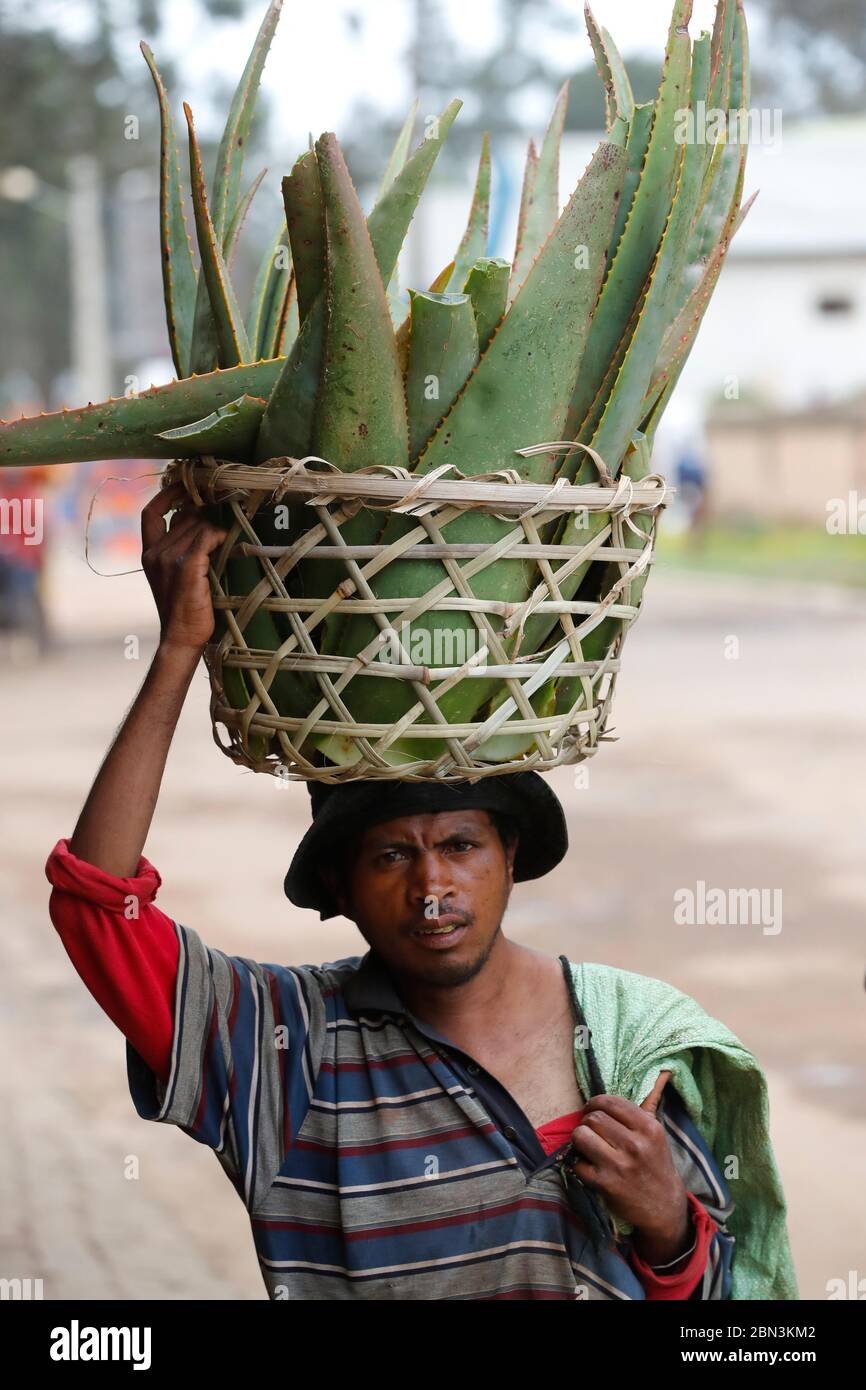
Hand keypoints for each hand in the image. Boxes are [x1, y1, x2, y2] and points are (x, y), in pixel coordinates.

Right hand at [142, 481, 227, 652]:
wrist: (181, 637)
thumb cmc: (185, 609)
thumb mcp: (175, 576)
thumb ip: (181, 549)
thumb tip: (199, 521)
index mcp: (148, 554)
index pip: (150, 512)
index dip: (166, 494)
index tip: (182, 485)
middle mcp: (155, 553)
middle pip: (184, 517)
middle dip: (204, 517)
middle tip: (222, 524)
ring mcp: (169, 559)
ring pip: (197, 525)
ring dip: (214, 530)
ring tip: (224, 543)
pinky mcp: (186, 566)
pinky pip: (206, 537)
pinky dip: (218, 536)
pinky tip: (224, 542)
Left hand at [570, 1071, 690, 1264]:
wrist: (664, 1206)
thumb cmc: (656, 1163)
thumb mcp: (656, 1133)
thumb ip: (648, 1105)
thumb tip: (662, 1071)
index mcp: (648, 1127)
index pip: (610, 1102)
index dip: (595, 1103)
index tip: (593, 1109)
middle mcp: (635, 1144)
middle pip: (593, 1118)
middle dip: (587, 1122)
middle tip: (591, 1130)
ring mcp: (619, 1165)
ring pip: (581, 1135)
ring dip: (579, 1140)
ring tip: (587, 1144)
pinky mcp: (605, 1184)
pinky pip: (578, 1163)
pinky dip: (579, 1164)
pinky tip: (589, 1166)